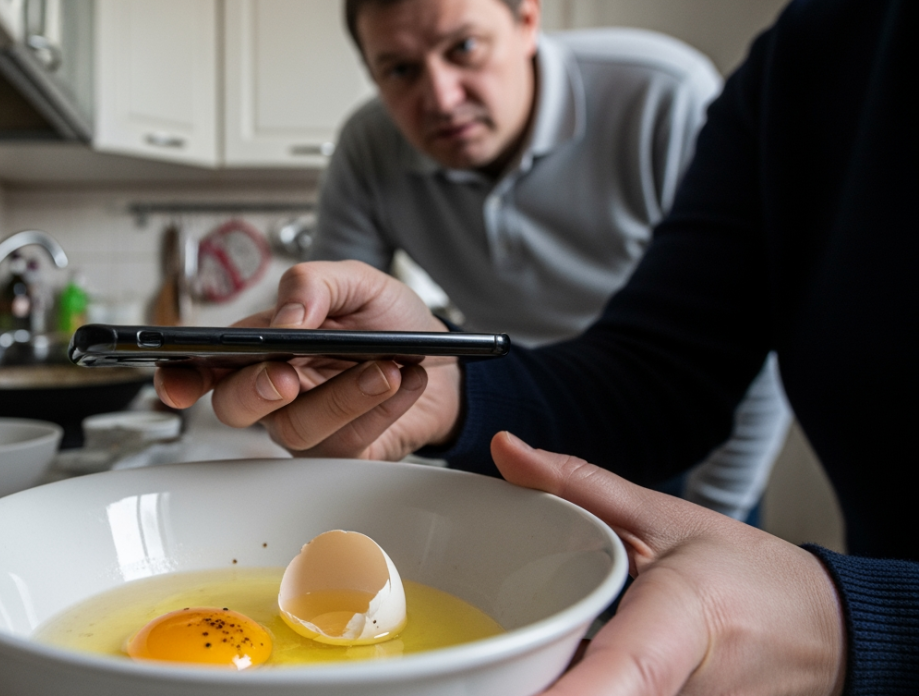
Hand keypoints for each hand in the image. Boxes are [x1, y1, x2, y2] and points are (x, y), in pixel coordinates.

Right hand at [154, 260, 463, 459]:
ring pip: (299, 428)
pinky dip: (382, 408)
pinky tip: (405, 382)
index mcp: (260, 347)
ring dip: (344, 396)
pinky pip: (348, 442)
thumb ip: (314, 284)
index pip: (203, 366)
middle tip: (288, 375)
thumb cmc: (388, 323)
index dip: (180, 378)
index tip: (177, 384)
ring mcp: (305, 427)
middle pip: (236, 408)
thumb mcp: (356, 282)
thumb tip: (287, 317)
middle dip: (257, 391)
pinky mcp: (342, 453)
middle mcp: (273, 392)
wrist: (444, 361)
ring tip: (386, 367)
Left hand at [491, 432, 845, 695]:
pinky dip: (572, 692)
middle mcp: (678, 690)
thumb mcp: (664, 518)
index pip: (625, 670)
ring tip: (495, 671)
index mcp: (676, 623)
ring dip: (541, 690)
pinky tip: (551, 681)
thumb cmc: (746, 577)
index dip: (577, 693)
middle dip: (529, 688)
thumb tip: (505, 449)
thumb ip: (579, 486)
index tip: (522, 695)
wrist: (824, 638)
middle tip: (460, 677)